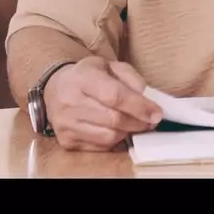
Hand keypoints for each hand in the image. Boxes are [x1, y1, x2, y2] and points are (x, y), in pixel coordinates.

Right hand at [43, 56, 163, 151]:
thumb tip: (149, 100)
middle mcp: (70, 101)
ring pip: (108, 136)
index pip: (114, 96)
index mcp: (82, 78)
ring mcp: (65, 124)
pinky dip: (114, 140)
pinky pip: (100, 147)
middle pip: (113, 119)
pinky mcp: (66, 141)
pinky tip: (116, 129)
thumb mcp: (111, 66)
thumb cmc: (89, 76)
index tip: (157, 113)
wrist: (56, 88)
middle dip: (138, 122)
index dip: (139, 106)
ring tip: (133, 123)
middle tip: (151, 121)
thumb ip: (132, 79)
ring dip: (127, 132)